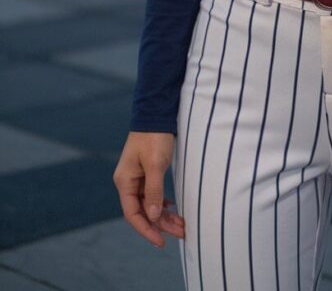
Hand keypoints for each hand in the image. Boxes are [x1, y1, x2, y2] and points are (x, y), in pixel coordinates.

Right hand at [113, 131, 184, 246]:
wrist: (157, 113)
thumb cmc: (154, 137)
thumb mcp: (156, 164)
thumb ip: (154, 191)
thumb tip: (153, 216)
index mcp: (125, 181)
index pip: (133, 214)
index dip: (146, 230)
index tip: (161, 242)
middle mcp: (128, 181)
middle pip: (143, 211)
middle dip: (161, 224)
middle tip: (181, 233)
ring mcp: (137, 177)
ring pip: (150, 204)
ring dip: (165, 215)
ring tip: (182, 225)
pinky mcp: (146, 172)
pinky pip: (153, 194)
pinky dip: (164, 203)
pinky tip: (173, 209)